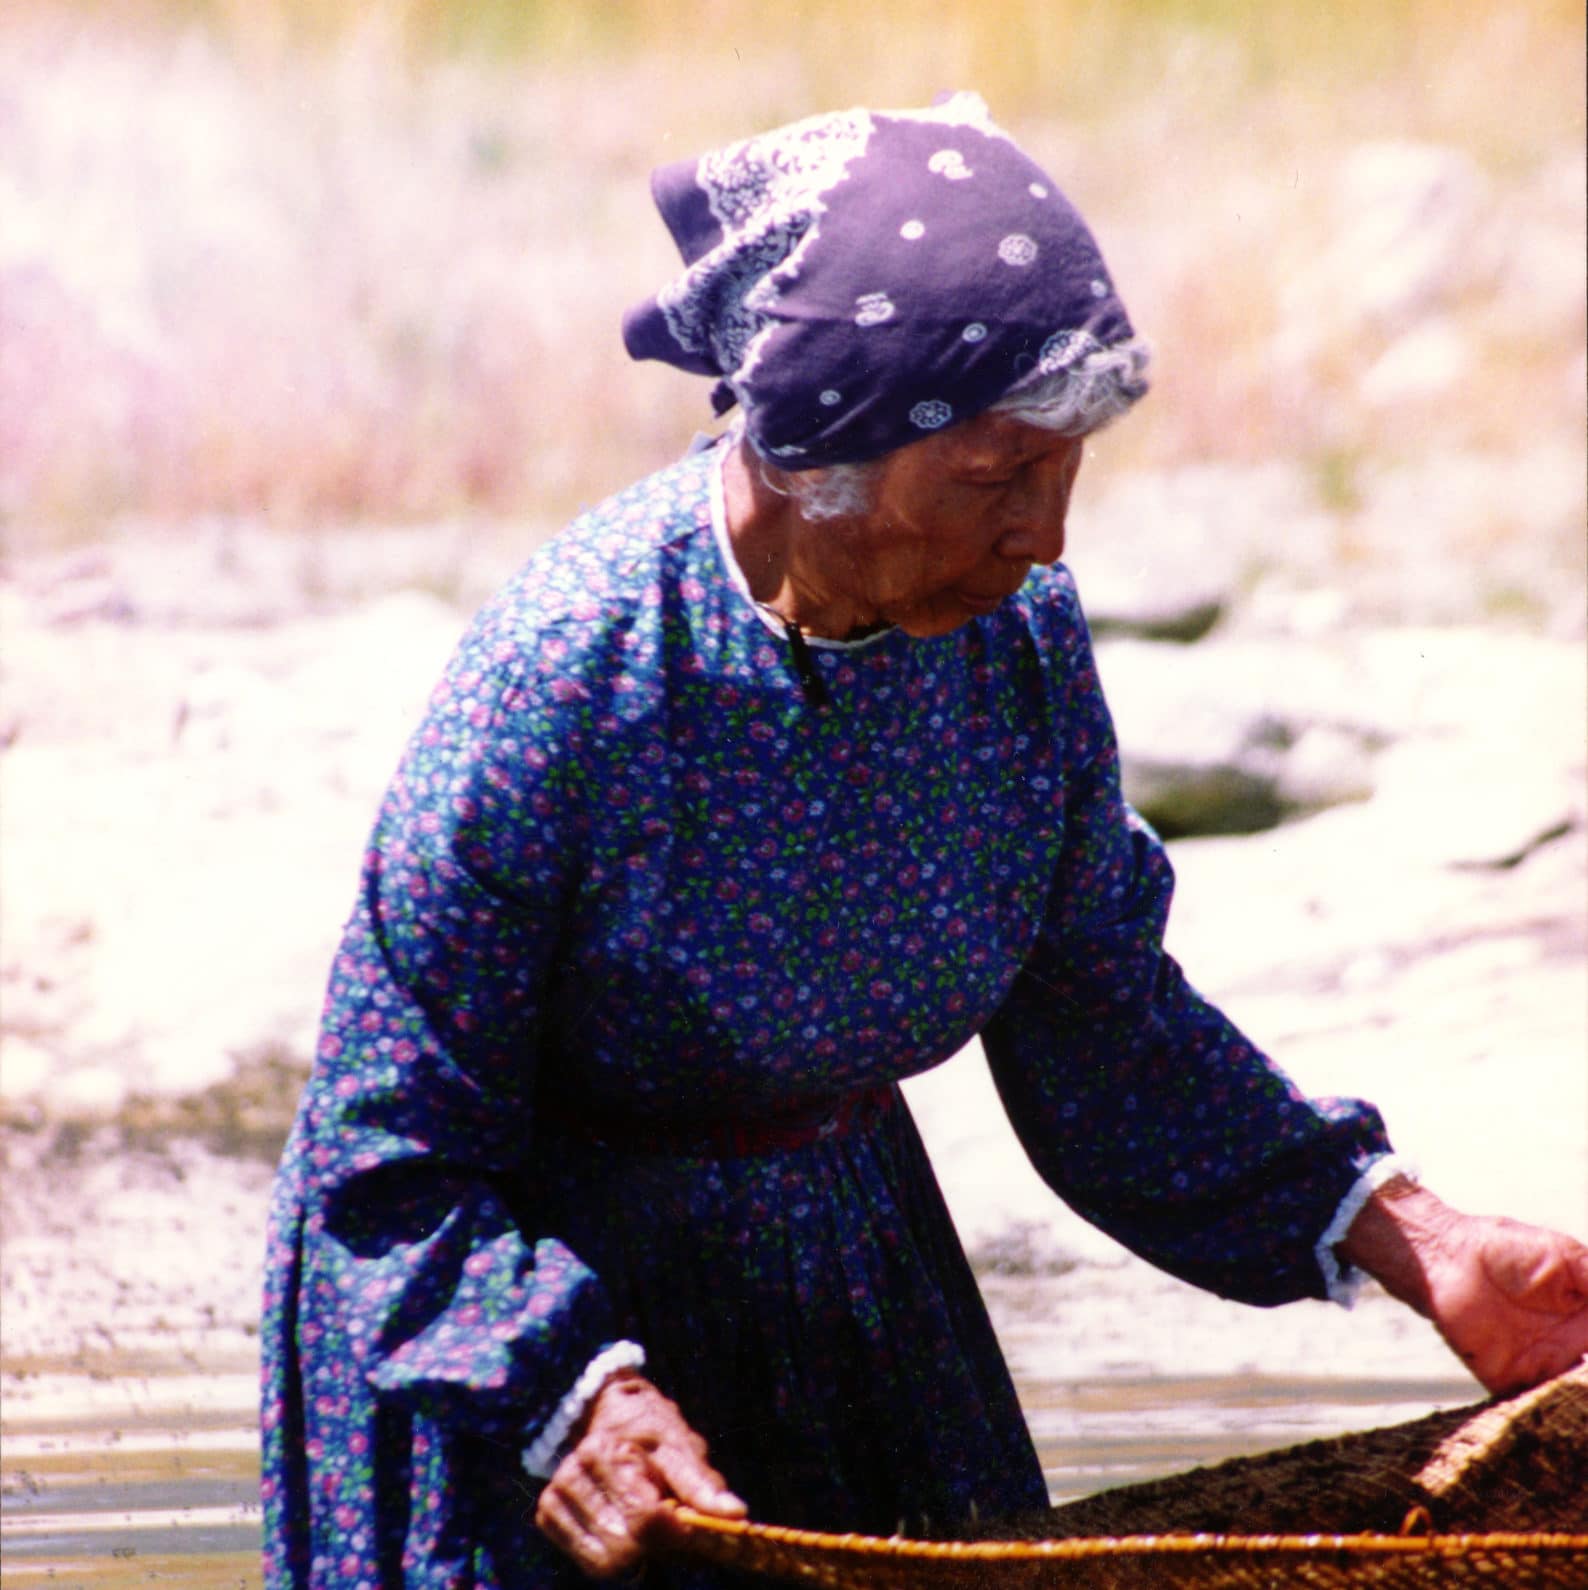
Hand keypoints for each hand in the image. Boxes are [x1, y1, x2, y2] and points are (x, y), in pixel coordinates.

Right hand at [534, 1370, 745, 1579]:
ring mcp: (555, 1494)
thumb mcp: (682, 1447)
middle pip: (627, 1548)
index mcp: (607, 1450)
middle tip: (670, 1521)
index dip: (676, 1533)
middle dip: (657, 1544)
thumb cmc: (653, 1433)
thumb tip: (737, 1514)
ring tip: (647, 1521)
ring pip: (606, 1562)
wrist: (611, 1413)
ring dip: (636, 1553)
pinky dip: (613, 1556)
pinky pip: (589, 1564)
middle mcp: (573, 1471)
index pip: (647, 1520)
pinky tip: (622, 1527)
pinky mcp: (547, 1514)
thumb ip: (704, 1484)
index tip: (688, 1526)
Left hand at [1337, 1180, 1587, 1395]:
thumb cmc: (1508, 1249)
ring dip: (1580, 1407)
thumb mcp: (1568, 1259)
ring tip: (1577, 1397)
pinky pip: (1535, 1411)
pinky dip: (1551, 1419)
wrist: (1447, 1256)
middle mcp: (1573, 1353)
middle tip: (1586, 1368)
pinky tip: (1564, 1418)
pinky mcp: (1509, 1383)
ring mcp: (1543, 1370)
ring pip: (1575, 1404)